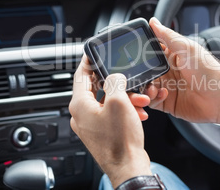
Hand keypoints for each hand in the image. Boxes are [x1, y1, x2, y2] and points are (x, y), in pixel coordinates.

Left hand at [69, 56, 151, 187]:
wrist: (128, 167)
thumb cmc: (120, 141)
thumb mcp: (118, 101)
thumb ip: (114, 81)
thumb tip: (114, 76)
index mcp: (80, 105)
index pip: (80, 75)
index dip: (88, 61)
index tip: (93, 53)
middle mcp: (82, 115)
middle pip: (95, 88)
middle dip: (115, 82)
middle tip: (126, 78)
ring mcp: (92, 125)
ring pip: (107, 101)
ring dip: (125, 97)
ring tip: (140, 99)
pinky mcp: (103, 132)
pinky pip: (112, 113)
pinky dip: (125, 109)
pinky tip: (139, 112)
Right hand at [145, 18, 219, 123]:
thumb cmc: (209, 71)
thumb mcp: (186, 48)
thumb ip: (167, 36)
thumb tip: (153, 21)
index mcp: (172, 55)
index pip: (150, 51)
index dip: (141, 53)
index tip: (134, 55)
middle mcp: (168, 71)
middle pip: (144, 71)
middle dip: (139, 73)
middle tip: (139, 74)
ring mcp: (168, 87)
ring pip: (145, 87)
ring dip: (144, 87)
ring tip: (151, 87)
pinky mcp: (168, 103)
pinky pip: (152, 101)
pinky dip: (152, 98)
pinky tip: (161, 94)